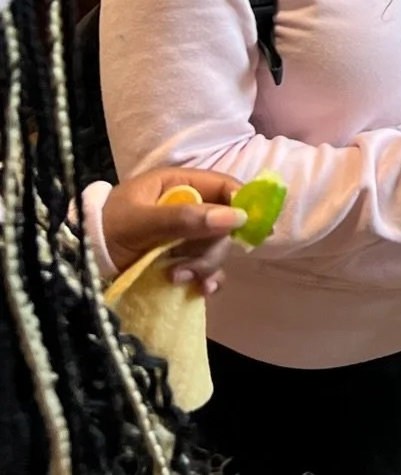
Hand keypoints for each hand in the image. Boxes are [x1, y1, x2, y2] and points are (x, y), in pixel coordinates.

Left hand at [101, 168, 245, 296]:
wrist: (78, 263)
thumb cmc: (105, 231)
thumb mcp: (141, 223)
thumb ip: (185, 218)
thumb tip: (236, 217)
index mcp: (176, 184)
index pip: (223, 185)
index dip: (241, 202)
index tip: (248, 226)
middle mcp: (186, 206)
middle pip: (223, 223)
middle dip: (212, 247)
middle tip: (191, 265)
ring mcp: (185, 234)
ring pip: (217, 248)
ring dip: (204, 266)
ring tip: (177, 279)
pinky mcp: (182, 259)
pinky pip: (209, 267)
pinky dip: (208, 279)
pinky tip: (200, 290)